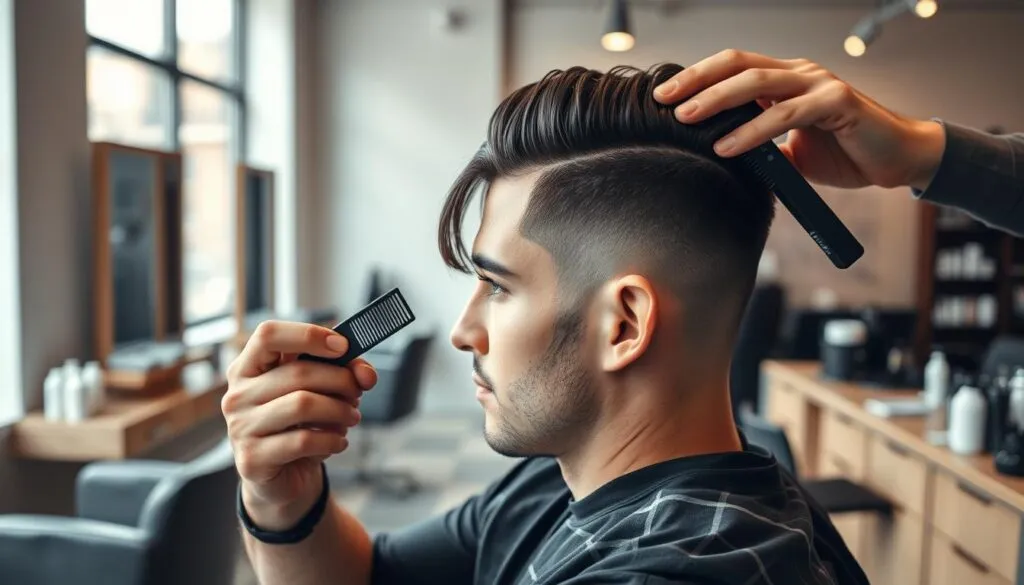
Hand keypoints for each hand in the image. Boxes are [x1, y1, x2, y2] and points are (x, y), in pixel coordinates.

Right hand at [222, 320, 377, 530]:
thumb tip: (366, 375)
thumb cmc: (301, 424)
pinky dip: (332, 439)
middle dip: (340, 380)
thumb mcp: (319, 390)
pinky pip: (303, 441)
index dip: (308, 335)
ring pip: (302, 404)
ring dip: (340, 410)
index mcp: (248, 367)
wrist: (283, 478)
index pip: (268, 334)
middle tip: (358, 392)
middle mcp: (237, 394)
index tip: (342, 346)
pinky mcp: (252, 459)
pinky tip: (339, 441)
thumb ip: (343, 372)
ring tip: (352, 416)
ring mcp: (240, 427)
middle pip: (298, 372)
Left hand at [653, 49, 945, 190]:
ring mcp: (819, 84)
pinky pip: (785, 115)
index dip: (697, 76)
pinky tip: (727, 146)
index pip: (734, 67)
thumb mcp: (790, 152)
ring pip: (758, 84)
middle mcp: (800, 74)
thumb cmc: (843, 152)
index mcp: (786, 79)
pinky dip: (752, 131)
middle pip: (738, 66)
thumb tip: (717, 162)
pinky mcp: (837, 103)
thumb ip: (758, 149)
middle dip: (696, 81)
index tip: (662, 94)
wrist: (897, 160)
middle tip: (663, 99)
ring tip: (686, 118)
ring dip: (717, 100)